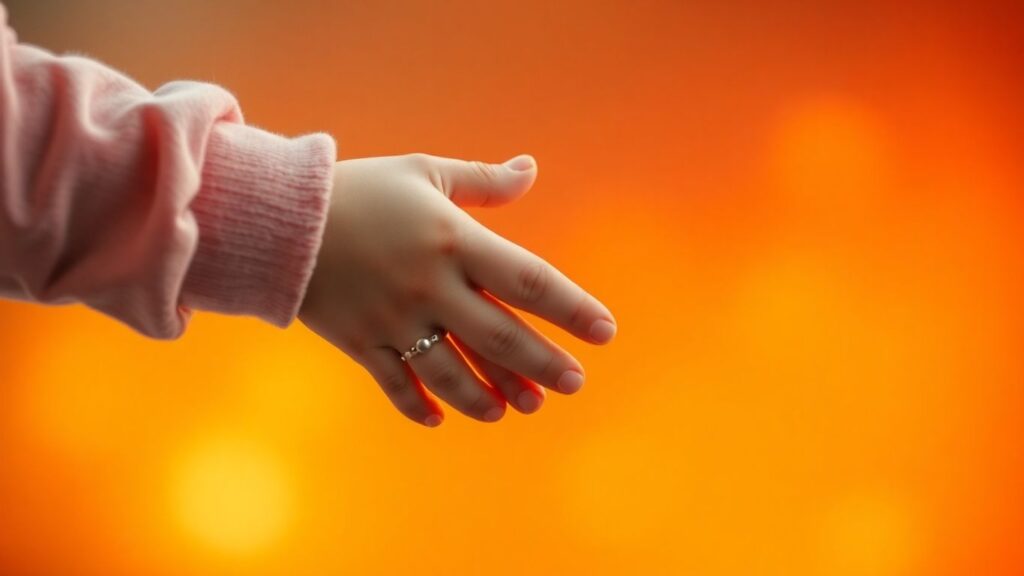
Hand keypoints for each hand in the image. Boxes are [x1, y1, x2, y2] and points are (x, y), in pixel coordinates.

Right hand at [298, 153, 616, 425]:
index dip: (571, 308)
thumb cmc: (360, 189)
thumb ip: (482, 180)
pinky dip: (417, 406)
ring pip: (450, 372)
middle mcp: (429, 286)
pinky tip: (440, 419)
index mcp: (452, 240)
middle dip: (542, 364)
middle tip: (574, 384)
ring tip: (516, 410)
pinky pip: (393, 385)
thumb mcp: (423, 171)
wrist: (277, 218)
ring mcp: (393, 320)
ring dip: (487, 396)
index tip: (605, 332)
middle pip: (499, 337)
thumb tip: (531, 169)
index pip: (527, 279)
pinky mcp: (359, 342)